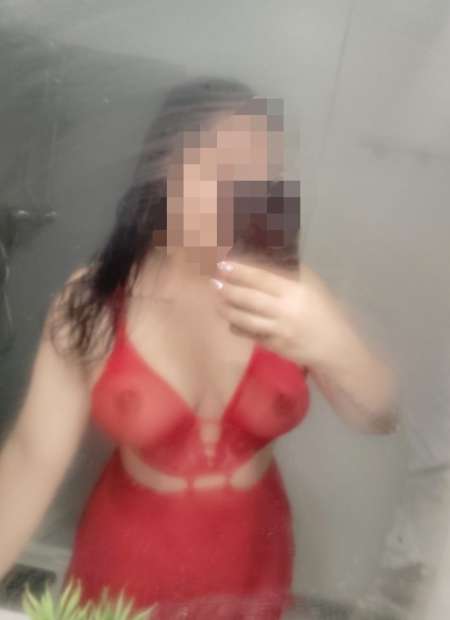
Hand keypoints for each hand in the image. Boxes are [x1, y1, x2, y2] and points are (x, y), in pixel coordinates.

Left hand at [212, 260, 339, 365]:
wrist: (335, 345)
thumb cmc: (322, 309)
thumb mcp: (311, 285)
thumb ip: (289, 271)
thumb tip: (263, 255)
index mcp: (295, 291)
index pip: (262, 279)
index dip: (241, 271)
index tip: (223, 264)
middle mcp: (285, 310)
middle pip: (250, 299)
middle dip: (229, 290)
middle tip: (214, 281)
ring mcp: (279, 330)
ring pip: (247, 319)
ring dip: (229, 310)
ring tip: (217, 302)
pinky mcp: (275, 346)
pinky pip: (251, 335)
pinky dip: (238, 328)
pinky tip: (230, 322)